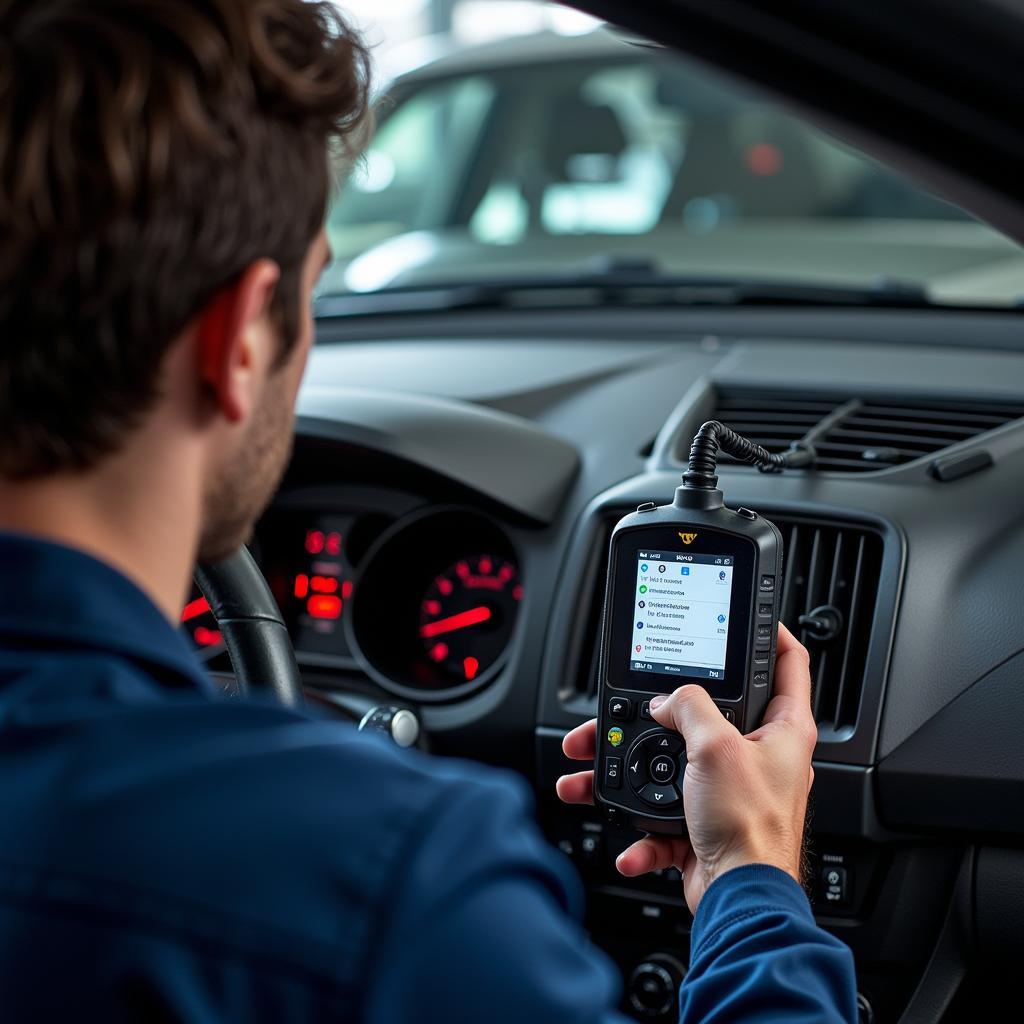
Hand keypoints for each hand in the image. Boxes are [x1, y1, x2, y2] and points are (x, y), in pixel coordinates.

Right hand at [556, 623, 816, 913]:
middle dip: (655, 715)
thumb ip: (688, 707)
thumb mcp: (716, 746)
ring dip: (625, 775)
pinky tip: (632, 841)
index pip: (786, 663)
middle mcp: (758, 756)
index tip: (749, 616)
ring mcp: (728, 790)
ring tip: (589, 775)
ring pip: (668, 766)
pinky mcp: (703, 823)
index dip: (771, 633)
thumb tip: (666, 700)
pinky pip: (660, 816)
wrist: (740, 900)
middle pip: (703, 716)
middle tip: (627, 706)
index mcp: (781, 729)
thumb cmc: (751, 827)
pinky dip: (639, 830)